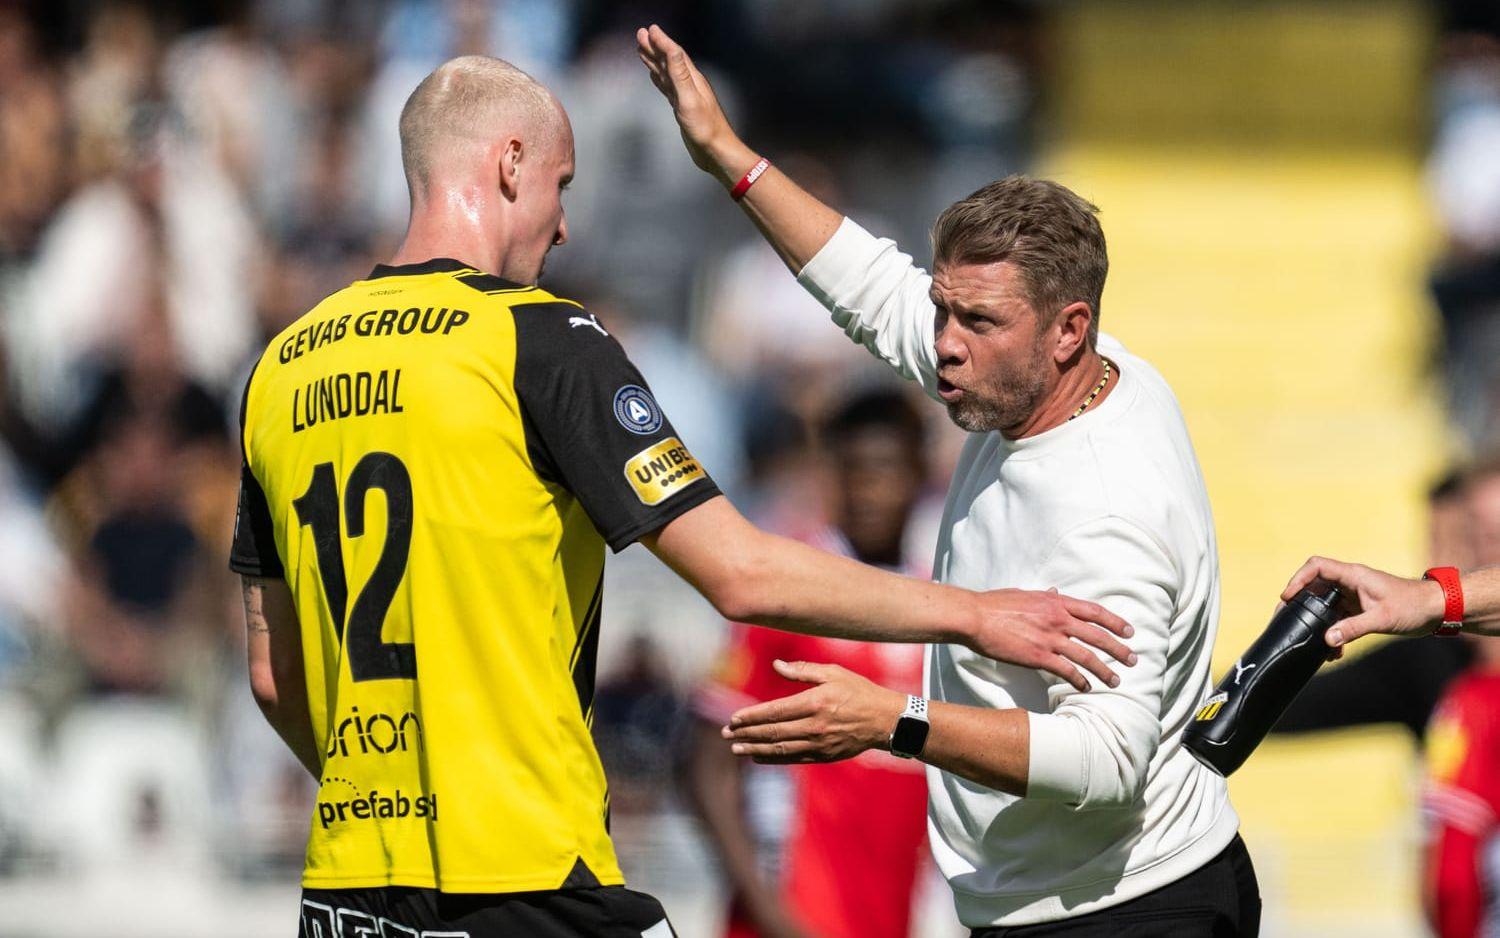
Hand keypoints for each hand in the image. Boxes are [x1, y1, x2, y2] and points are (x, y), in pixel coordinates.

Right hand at [635, 24, 751, 183]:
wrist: (715, 151)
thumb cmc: (706, 129)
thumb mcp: (690, 99)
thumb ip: (680, 74)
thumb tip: (673, 49)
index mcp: (692, 79)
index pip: (675, 54)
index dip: (662, 41)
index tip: (649, 30)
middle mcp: (689, 84)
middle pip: (669, 60)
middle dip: (655, 47)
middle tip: (641, 34)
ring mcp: (685, 96)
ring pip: (667, 72)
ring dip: (655, 60)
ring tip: (643, 49)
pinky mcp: (682, 107)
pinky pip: (667, 87)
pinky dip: (659, 79)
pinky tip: (654, 76)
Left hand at [723, 660, 906, 763]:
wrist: (887, 720)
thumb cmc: (860, 691)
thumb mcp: (833, 673)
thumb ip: (802, 670)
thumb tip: (777, 665)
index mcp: (815, 702)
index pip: (774, 711)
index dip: (752, 716)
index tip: (734, 718)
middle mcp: (815, 725)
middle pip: (773, 732)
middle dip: (746, 733)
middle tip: (726, 734)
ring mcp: (820, 743)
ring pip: (780, 749)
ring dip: (755, 750)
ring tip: (736, 748)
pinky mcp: (825, 755)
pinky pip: (793, 758)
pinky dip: (774, 759)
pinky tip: (759, 757)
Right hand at [967, 588, 1135, 691]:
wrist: (975, 616)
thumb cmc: (995, 604)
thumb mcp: (1024, 594)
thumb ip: (1043, 596)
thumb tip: (1054, 592)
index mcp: (1056, 601)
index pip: (1094, 612)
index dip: (1115, 622)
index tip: (1129, 631)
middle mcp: (1058, 619)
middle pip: (1098, 635)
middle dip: (1118, 649)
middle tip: (1133, 660)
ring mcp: (1050, 638)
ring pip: (1087, 656)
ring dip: (1105, 670)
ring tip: (1116, 680)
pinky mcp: (1039, 657)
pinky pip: (1067, 671)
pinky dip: (1080, 680)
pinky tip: (1086, 687)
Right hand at [1281, 556, 1445, 647]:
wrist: (1436, 610)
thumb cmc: (1413, 606)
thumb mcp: (1382, 618)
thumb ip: (1353, 628)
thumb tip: (1327, 639)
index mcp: (1353, 575)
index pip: (1316, 567)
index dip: (1298, 579)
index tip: (1287, 597)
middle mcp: (1349, 582)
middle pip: (1313, 585)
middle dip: (1299, 603)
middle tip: (1287, 619)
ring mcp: (1353, 595)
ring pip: (1323, 605)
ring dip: (1316, 622)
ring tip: (1308, 639)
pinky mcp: (1358, 608)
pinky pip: (1336, 618)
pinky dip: (1332, 632)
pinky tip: (1334, 650)